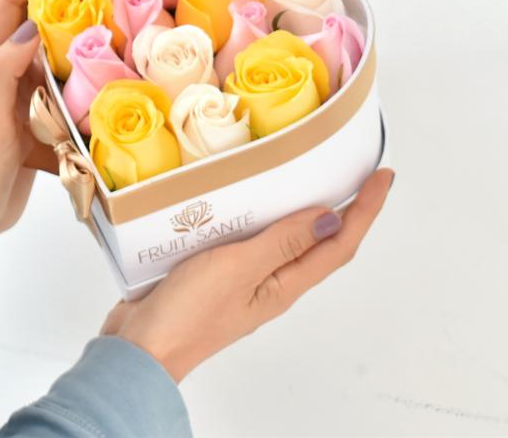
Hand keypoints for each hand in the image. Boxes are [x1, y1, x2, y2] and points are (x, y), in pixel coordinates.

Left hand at [0, 0, 74, 265]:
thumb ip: (1, 75)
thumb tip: (30, 25)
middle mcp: (11, 65)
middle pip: (40, 4)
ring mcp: (29, 88)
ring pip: (62, 35)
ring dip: (91, 7)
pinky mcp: (45, 114)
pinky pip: (76, 76)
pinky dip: (100, 61)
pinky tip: (130, 55)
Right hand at [100, 167, 394, 381]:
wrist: (141, 347)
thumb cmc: (189, 314)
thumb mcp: (239, 268)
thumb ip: (282, 243)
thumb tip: (330, 220)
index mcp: (284, 285)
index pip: (338, 245)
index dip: (364, 210)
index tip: (382, 178)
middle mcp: (271, 283)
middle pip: (319, 244)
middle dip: (344, 210)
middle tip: (356, 175)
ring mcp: (244, 280)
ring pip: (284, 240)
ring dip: (301, 212)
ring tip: (307, 181)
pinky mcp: (215, 272)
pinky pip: (249, 239)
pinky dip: (259, 217)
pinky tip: (245, 203)